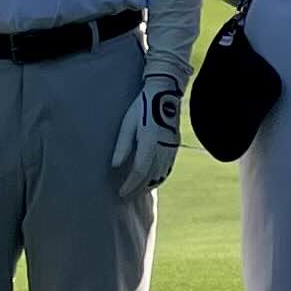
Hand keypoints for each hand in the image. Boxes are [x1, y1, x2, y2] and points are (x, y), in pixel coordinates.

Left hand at [112, 72, 184, 198]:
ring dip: (148, 185)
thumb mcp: (127, 123)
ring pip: (160, 174)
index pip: (139, 171)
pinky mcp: (174, 146)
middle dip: (137, 189)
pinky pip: (167, 168)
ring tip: (136, 191)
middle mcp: (162, 148)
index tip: (121, 193)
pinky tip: (151, 180)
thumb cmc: (141, 106)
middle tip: (126, 197)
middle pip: (150, 177)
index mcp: (149, 142)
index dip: (130, 185)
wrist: (165, 93)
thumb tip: (115, 166)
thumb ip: (123, 145)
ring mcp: (171, 148)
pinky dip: (159, 178)